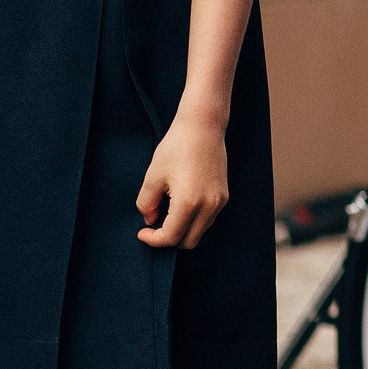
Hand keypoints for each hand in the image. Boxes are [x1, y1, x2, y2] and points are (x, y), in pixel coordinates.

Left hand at [137, 114, 230, 249]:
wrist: (203, 127)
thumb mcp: (153, 176)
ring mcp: (219, 200)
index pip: (171, 237)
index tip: (142, 232)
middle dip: (169, 239)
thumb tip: (150, 220)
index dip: (153, 239)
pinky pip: (208, 218)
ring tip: (167, 213)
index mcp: (189, 203)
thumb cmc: (177, 147)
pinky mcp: (224, 194)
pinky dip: (193, 220)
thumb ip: (147, 204)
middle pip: (188, 241)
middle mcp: (209, 205)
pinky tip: (181, 205)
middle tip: (154, 227)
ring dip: (183, 230)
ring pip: (200, 231)